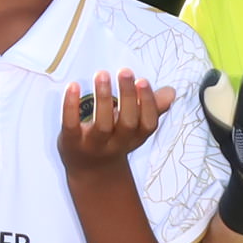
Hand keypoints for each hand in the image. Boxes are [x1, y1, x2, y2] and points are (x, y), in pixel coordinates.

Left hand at [59, 71, 173, 168]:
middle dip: (128, 96)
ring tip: (102, 74)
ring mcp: (93, 145)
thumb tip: (171, 92)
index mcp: (135, 138)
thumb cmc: (115, 138)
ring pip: (102, 125)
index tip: (142, 81)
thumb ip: (152, 108)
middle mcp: (117, 144)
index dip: (147, 104)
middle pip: (127, 123)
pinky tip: (73, 86)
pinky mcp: (71, 143)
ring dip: (104, 98)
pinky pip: (71, 125)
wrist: (90, 171)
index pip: (148, 124)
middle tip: (125, 71)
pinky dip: (71, 106)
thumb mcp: (135, 127)